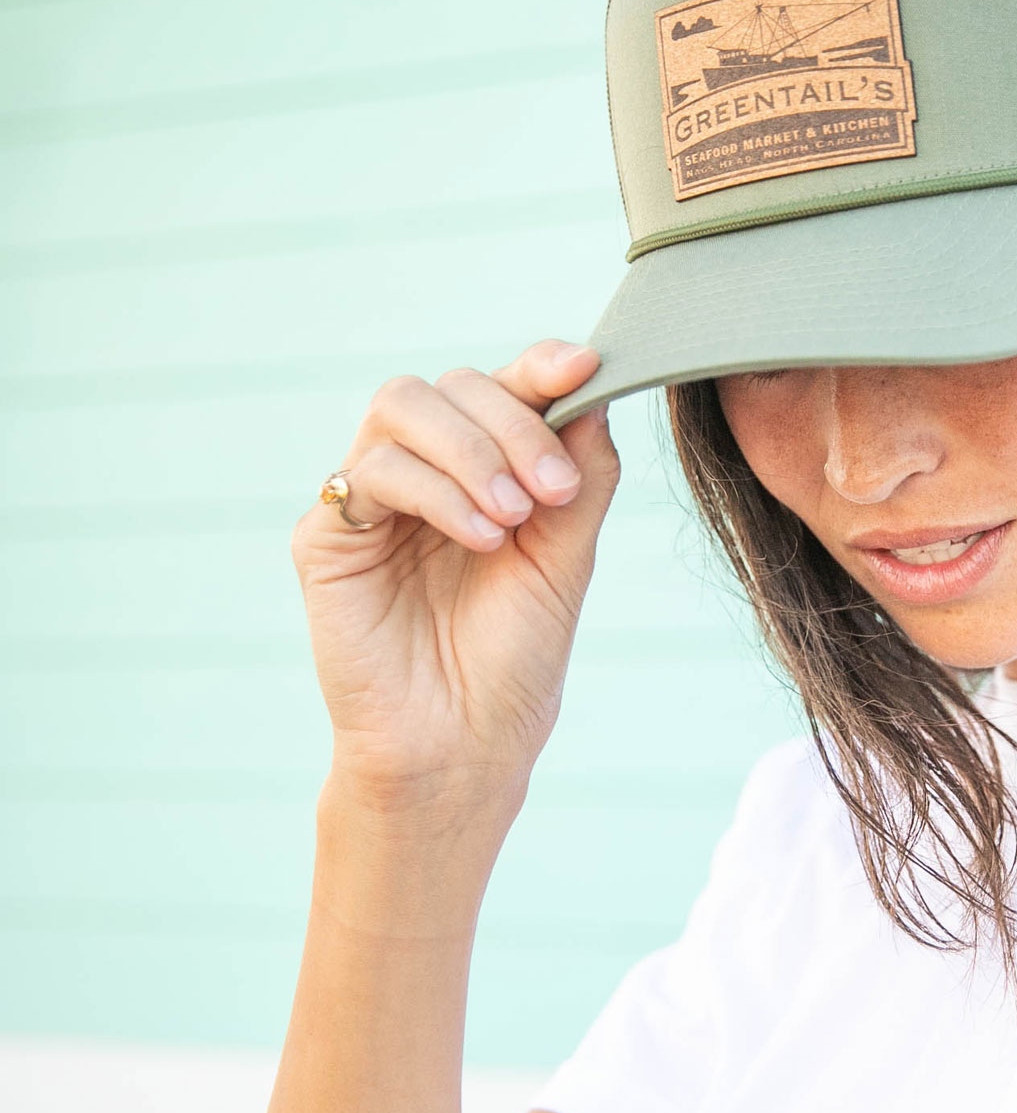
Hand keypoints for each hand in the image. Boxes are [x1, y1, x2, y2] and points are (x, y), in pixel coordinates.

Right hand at [293, 341, 616, 807]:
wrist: (464, 746)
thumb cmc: (514, 661)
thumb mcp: (566, 560)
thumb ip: (581, 478)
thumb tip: (594, 390)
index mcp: (483, 475)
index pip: (504, 392)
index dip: (540, 367)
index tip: (584, 367)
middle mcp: (425, 475)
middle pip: (453, 386)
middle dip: (513, 423)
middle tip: (552, 490)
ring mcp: (372, 500)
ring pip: (403, 407)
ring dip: (472, 451)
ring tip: (514, 518)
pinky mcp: (327, 535)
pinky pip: (371, 470)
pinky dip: (435, 491)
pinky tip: (480, 538)